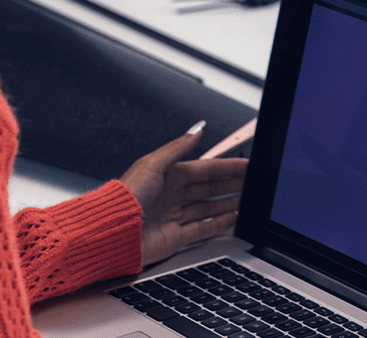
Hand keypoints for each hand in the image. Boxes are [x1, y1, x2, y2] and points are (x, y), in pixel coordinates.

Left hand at [122, 122, 249, 266]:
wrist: (112, 231)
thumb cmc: (127, 196)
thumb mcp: (154, 163)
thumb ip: (179, 146)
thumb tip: (197, 128)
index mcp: (169, 175)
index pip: (206, 169)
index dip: (227, 167)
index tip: (246, 166)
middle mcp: (173, 195)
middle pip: (210, 189)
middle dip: (232, 185)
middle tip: (253, 184)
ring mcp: (174, 217)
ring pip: (208, 208)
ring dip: (228, 204)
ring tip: (248, 202)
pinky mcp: (175, 238)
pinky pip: (202, 230)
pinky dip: (218, 225)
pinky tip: (232, 220)